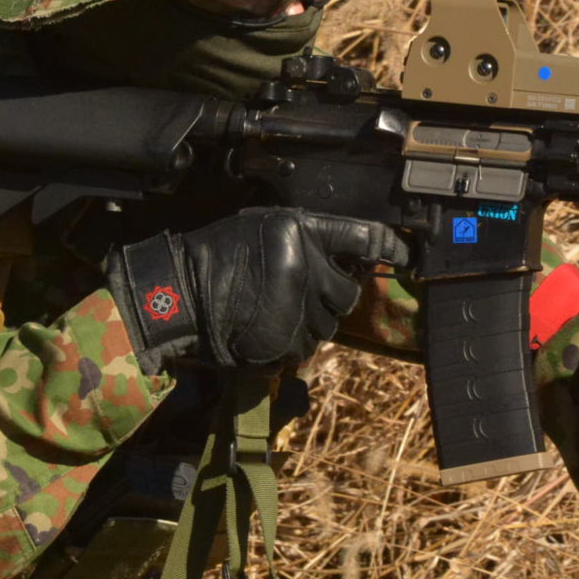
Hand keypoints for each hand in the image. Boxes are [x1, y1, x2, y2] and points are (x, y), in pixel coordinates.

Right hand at [107, 208, 409, 371]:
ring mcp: (295, 306)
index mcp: (297, 231)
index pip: (359, 236)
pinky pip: (305, 349)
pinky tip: (263, 330)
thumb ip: (304, 240)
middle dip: (330, 297)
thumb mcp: (260, 229)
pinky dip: (289, 345)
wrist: (173, 293)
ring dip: (309, 323)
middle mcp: (303, 265)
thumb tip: (350, 256)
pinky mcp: (284, 340)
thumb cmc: (212, 257)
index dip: (387, 246)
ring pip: (328, 325)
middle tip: (299, 294)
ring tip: (271, 312)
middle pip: (347, 292)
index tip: (404, 256)